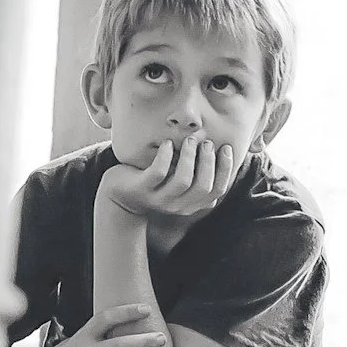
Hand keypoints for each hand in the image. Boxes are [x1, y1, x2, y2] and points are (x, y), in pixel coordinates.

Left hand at [100, 133, 240, 220]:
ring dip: (190, 157)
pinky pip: (157, 173)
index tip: (226, 148)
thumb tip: (222, 150)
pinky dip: (165, 156)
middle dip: (209, 162)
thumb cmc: (155, 181)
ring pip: (183, 181)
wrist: (120, 195)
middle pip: (203, 187)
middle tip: (206, 142)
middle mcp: (177, 206)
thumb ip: (197, 172)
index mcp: (191, 204)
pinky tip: (168, 145)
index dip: (225, 169)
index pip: (217, 191)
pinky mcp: (141, 190)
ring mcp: (159, 199)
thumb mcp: (178, 180)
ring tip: (190, 141)